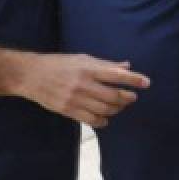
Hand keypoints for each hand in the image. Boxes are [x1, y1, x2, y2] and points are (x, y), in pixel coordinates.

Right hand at [15, 54, 149, 128]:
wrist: (32, 75)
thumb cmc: (59, 64)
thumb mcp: (83, 58)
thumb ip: (105, 65)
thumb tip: (126, 66)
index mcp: (88, 68)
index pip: (117, 75)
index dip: (134, 79)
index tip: (146, 83)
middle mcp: (83, 84)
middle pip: (113, 96)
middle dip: (127, 97)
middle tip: (132, 97)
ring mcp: (76, 99)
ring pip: (104, 110)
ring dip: (117, 109)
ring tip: (120, 106)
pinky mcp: (68, 110)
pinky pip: (91, 120)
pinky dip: (103, 121)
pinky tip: (106, 118)